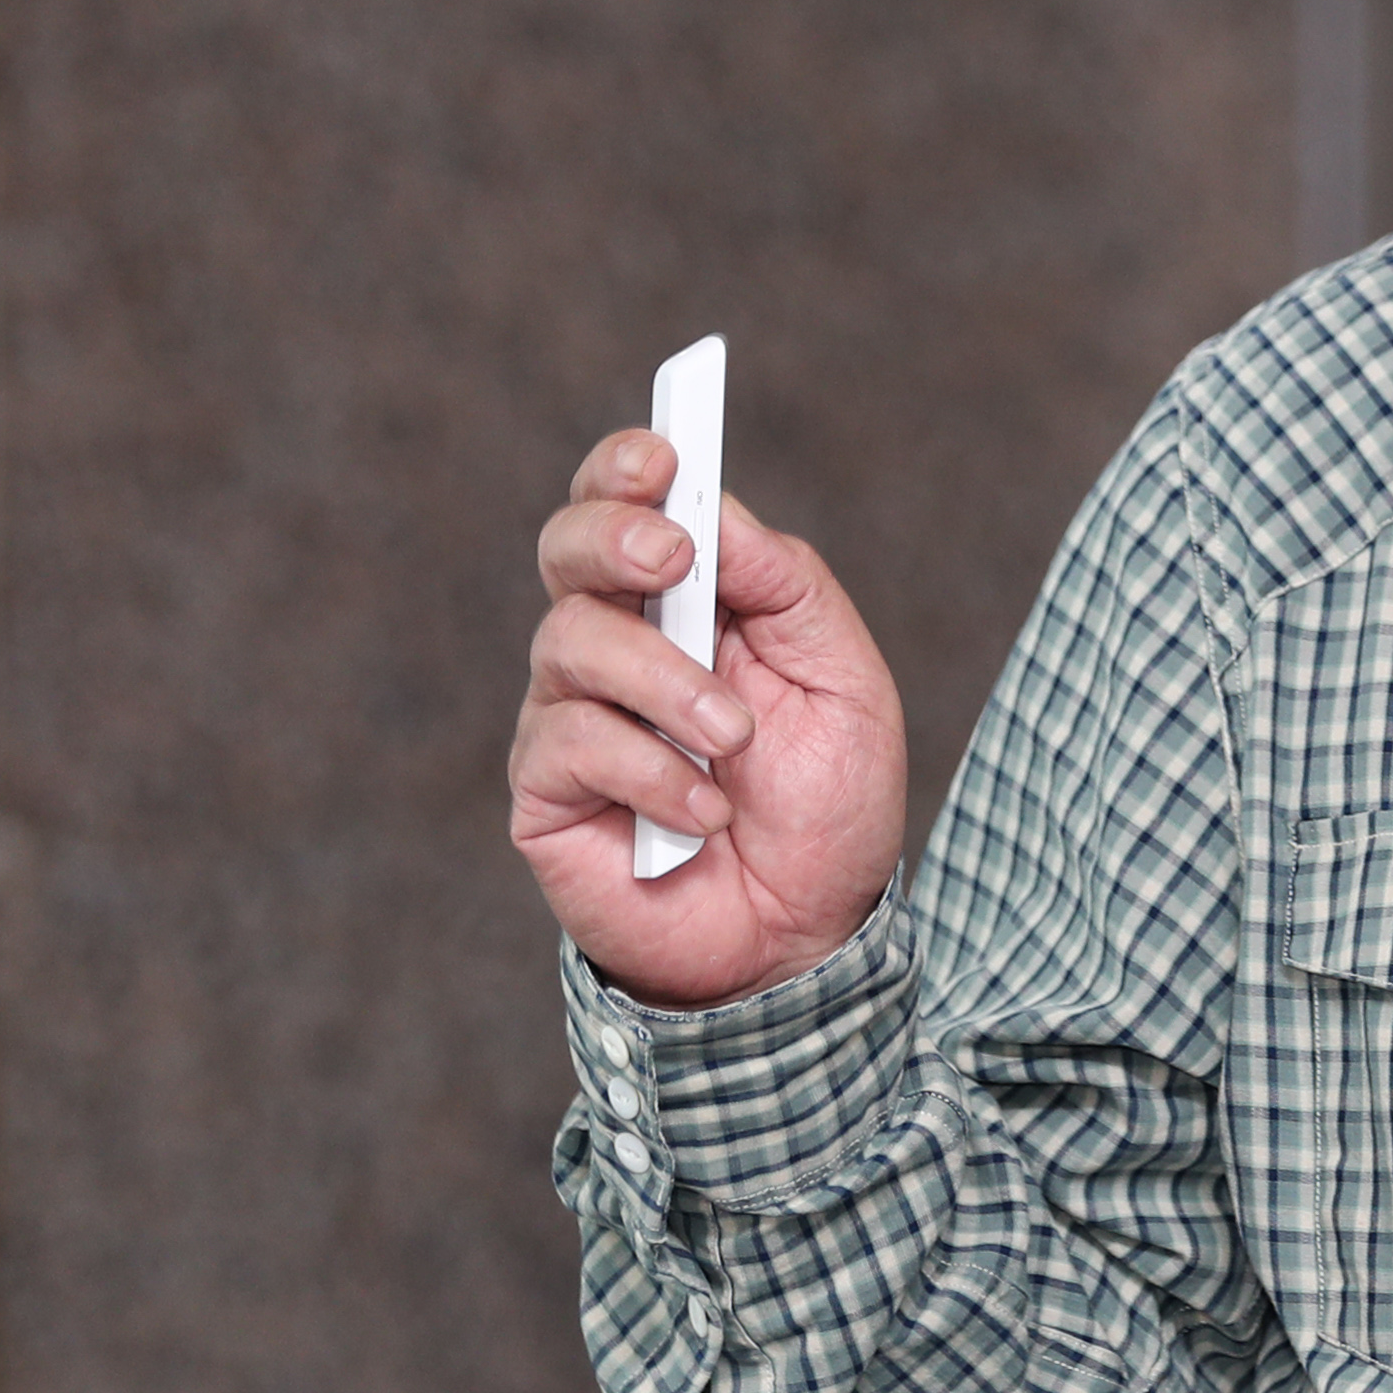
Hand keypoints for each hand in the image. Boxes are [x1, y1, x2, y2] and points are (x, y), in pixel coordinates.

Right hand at [508, 426, 909, 1007]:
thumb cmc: (826, 806)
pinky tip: (704, 812)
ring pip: (574, 642)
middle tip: (672, 559)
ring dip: (666, 683)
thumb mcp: (846, 684)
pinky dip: (651, 772)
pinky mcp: (547, 792)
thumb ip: (788, 589)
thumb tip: (721, 512)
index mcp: (687, 602)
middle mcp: (616, 645)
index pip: (627, 503)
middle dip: (612, 534)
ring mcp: (573, 716)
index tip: (662, 455)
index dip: (627, 466)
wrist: (808, 937)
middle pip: (566, 547)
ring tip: (734, 738)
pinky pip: (571, 742)